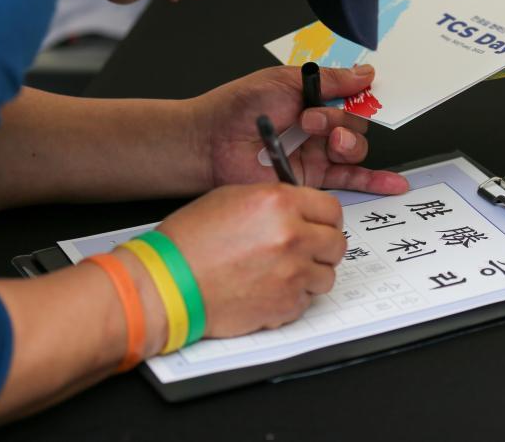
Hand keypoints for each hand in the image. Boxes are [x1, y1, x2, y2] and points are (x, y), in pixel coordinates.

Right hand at [156, 183, 346, 336]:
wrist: (168, 284)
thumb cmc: (189, 243)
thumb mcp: (231, 199)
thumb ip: (275, 201)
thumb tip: (300, 209)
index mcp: (279, 203)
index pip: (331, 209)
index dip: (325, 219)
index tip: (320, 225)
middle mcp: (291, 236)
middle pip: (336, 243)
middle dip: (322, 247)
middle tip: (303, 251)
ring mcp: (292, 274)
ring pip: (326, 276)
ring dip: (309, 274)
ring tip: (279, 272)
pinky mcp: (285, 305)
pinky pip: (307, 301)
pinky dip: (292, 297)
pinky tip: (266, 289)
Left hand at [190, 65, 408, 194]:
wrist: (211, 143)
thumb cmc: (238, 108)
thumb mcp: (284, 80)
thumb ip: (329, 80)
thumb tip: (365, 72)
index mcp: (313, 98)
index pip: (352, 97)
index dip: (356, 97)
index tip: (356, 94)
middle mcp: (318, 126)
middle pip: (357, 123)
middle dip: (341, 120)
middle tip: (312, 119)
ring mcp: (317, 153)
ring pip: (355, 148)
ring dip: (348, 142)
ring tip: (325, 140)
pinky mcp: (313, 178)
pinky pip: (350, 179)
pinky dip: (373, 181)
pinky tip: (392, 182)